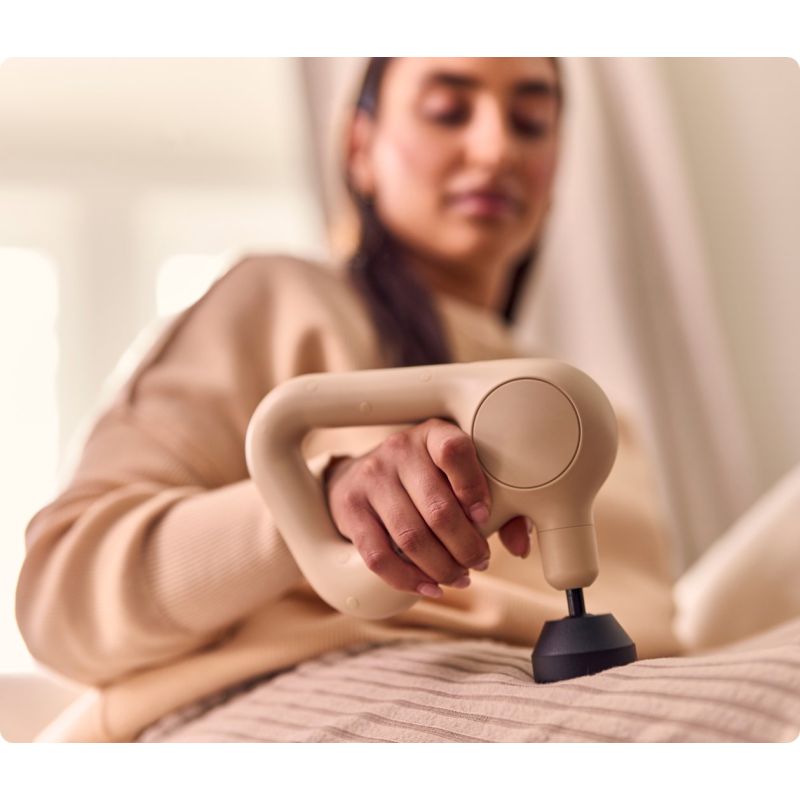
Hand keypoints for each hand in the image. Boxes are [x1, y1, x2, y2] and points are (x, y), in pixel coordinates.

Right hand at [323, 418, 531, 598]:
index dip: (474, 487)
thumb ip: (497, 505)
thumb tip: (520, 546)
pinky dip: (408, 580)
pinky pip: (379, 556)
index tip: (484, 516)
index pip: (454, 451)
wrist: (361, 475)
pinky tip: (429, 586)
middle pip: (438, 509)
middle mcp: (399, 450)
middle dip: (466, 546)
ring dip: (442, 567)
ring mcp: (371, 479)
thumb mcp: (457, 475)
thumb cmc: (424, 478)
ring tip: (459, 577)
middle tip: (479, 561)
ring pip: (411, 537)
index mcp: (433, 435)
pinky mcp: (351, 509)